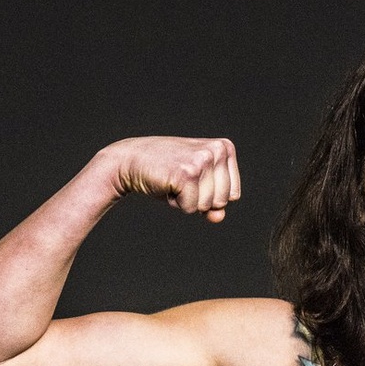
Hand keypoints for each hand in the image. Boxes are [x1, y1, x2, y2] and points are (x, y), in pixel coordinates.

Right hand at [103, 136, 240, 222]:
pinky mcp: (187, 173)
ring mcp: (203, 160)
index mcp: (225, 148)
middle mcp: (217, 150)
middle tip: (180, 180)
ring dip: (187, 201)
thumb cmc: (166, 173)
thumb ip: (213, 203)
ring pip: (207, 206)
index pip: (233, 194)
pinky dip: (176, 203)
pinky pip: (191, 208)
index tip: (193, 179)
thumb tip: (218, 217)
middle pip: (222, 201)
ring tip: (173, 181)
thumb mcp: (196, 186)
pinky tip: (166, 184)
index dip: (210, 196)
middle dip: (199, 199)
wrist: (130, 160)